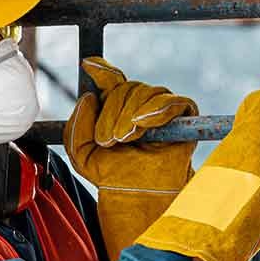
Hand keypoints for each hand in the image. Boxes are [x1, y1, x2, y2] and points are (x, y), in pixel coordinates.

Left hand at [63, 57, 197, 260]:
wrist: (137, 195)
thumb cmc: (112, 176)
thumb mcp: (82, 153)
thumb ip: (76, 127)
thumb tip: (88, 98)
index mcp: (115, 108)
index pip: (110, 79)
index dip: (101, 69)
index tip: (87, 64)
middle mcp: (138, 103)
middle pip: (125, 87)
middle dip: (112, 113)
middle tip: (108, 140)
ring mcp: (161, 108)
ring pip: (144, 93)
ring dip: (130, 116)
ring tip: (124, 140)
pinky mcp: (183, 116)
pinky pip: (171, 102)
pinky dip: (156, 110)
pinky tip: (143, 124)